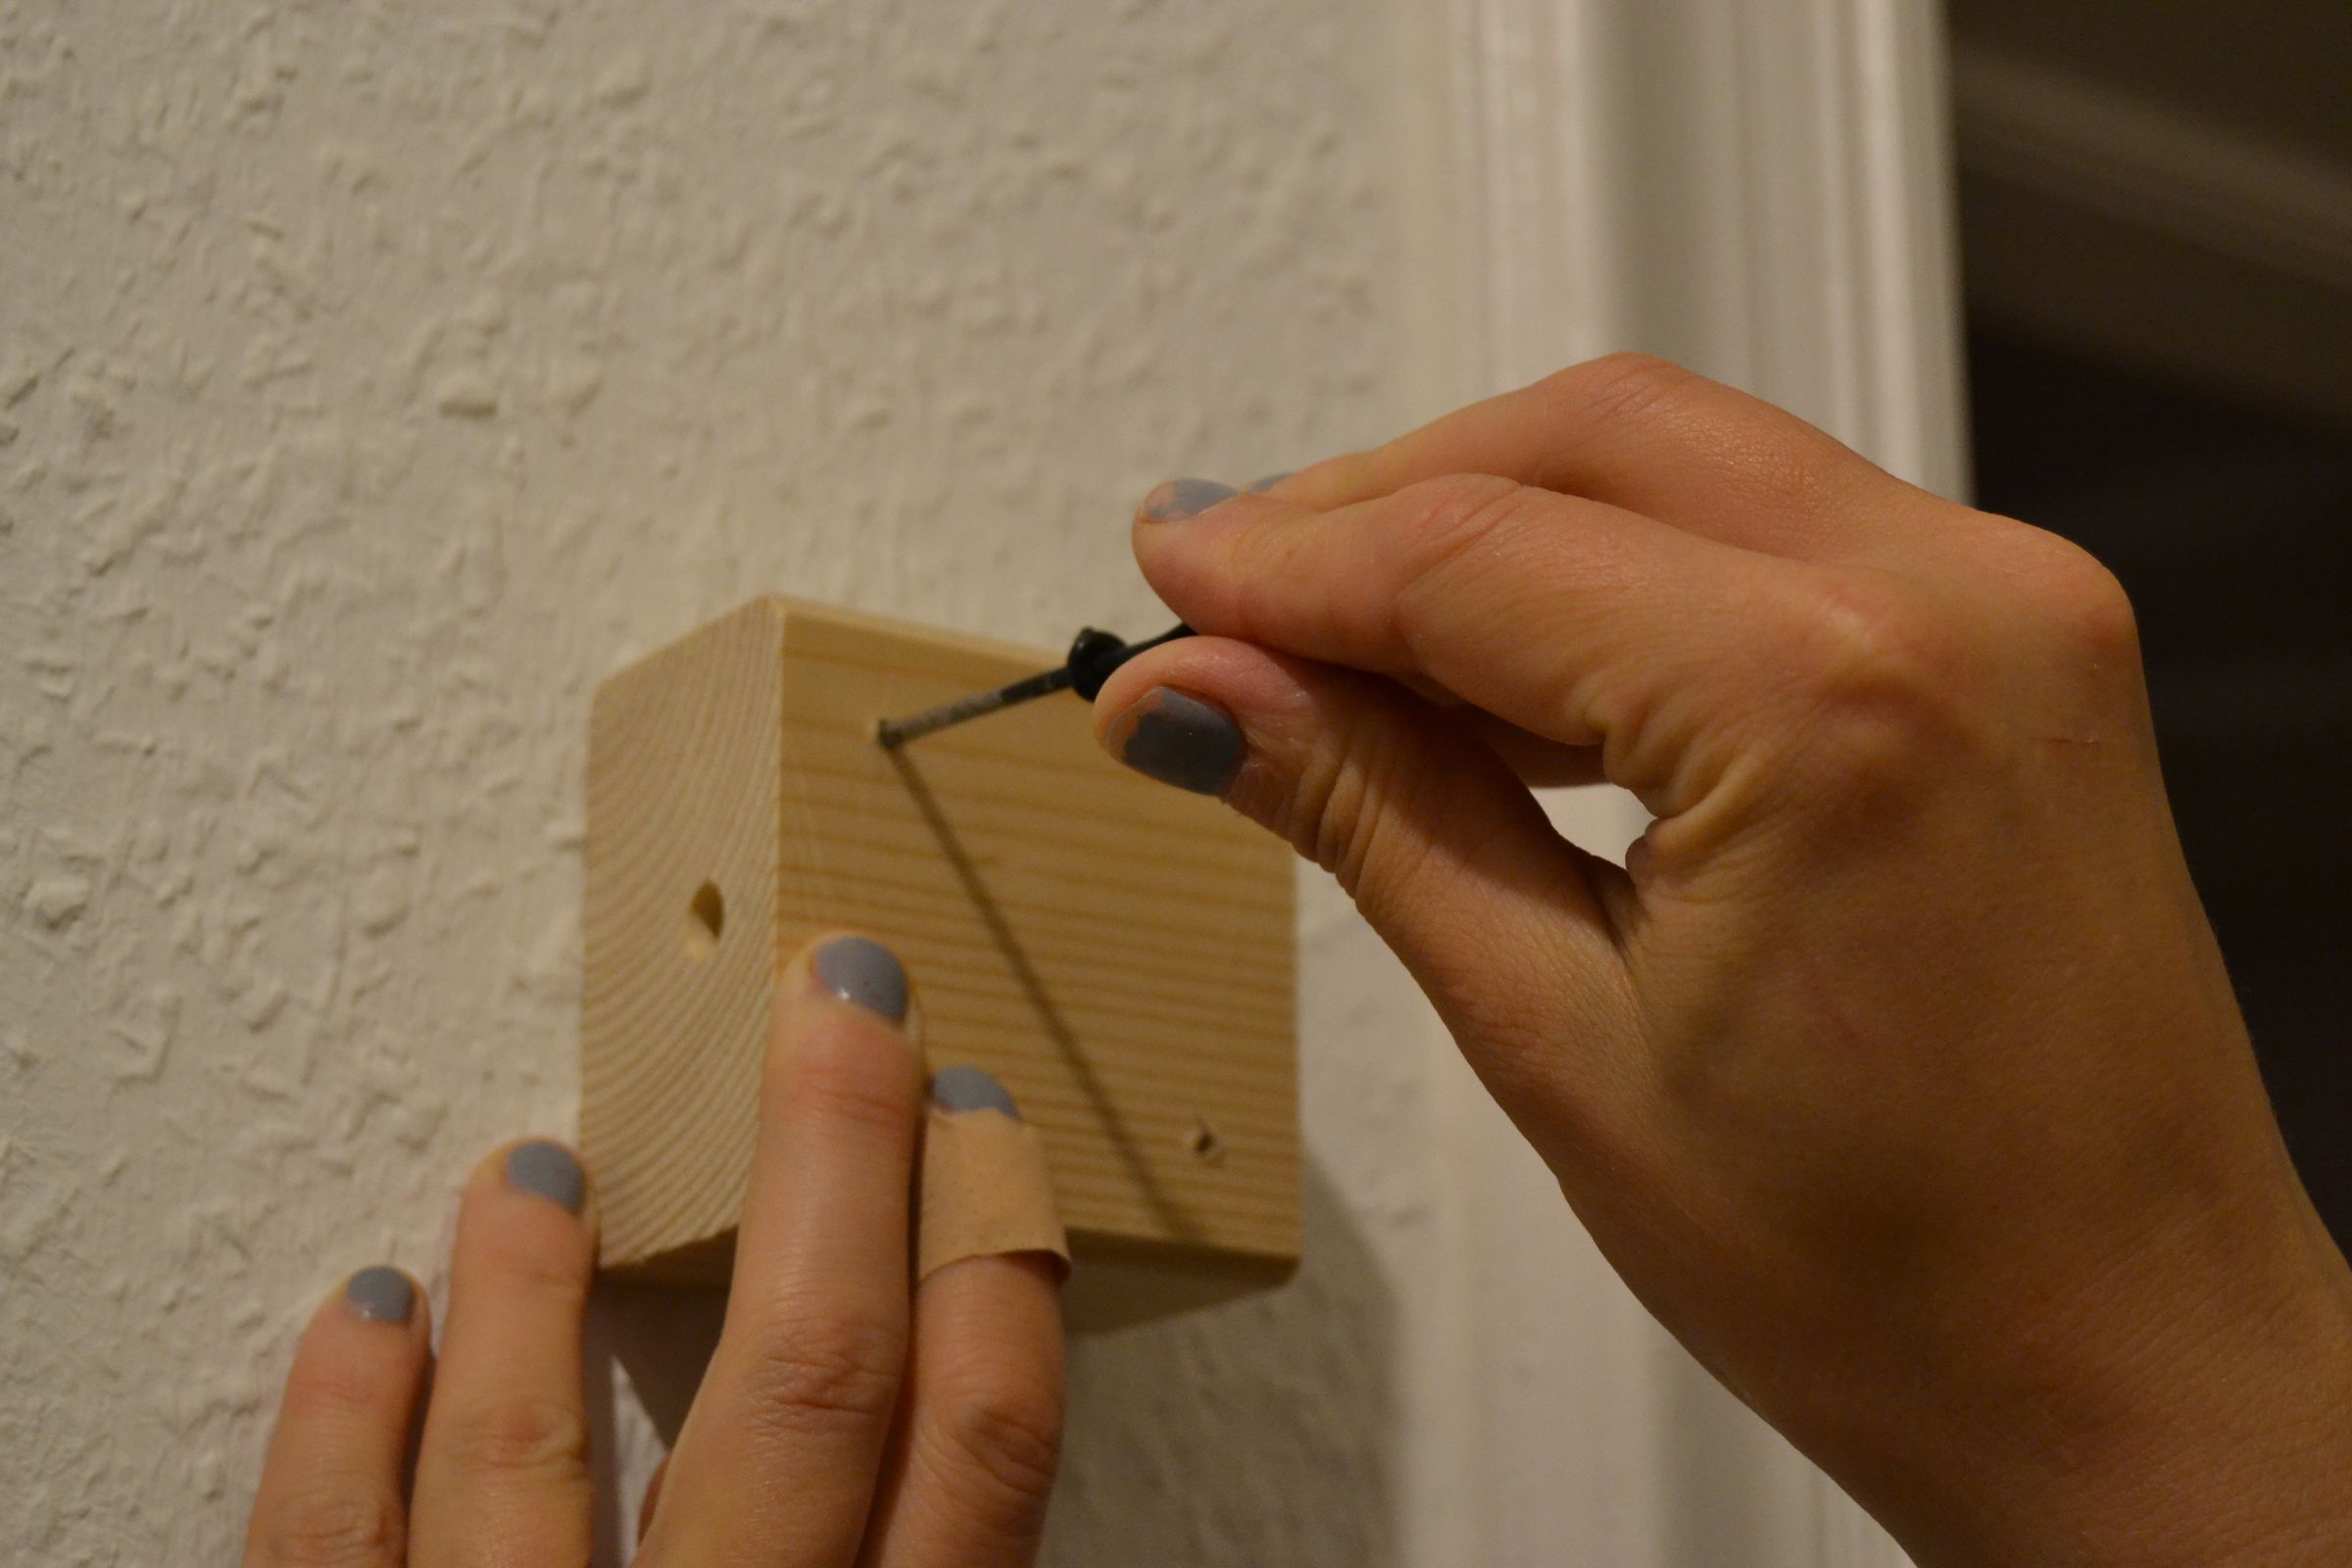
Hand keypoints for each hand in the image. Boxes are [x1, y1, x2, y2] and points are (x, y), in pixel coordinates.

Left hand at [241, 934, 1064, 1567]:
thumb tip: (956, 1433)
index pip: (978, 1450)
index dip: (991, 1257)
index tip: (976, 1112)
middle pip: (808, 1388)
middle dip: (839, 1164)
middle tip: (844, 998)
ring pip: (531, 1462)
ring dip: (539, 1280)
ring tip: (536, 1161)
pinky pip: (333, 1558)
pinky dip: (340, 1424)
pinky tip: (367, 1314)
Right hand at [1097, 356, 2351, 1566]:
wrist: (2126, 1363)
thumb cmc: (1892, 1273)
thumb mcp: (1559, 1039)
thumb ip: (1372, 814)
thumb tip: (1197, 696)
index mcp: (1830, 700)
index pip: (1473, 554)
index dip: (1282, 567)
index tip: (1164, 596)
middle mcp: (1952, 600)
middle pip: (1582, 442)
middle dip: (1377, 504)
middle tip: (1222, 598)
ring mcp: (2014, 607)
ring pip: (1680, 460)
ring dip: (1494, 523)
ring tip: (1335, 644)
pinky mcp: (2022, 646)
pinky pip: (1773, 530)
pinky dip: (1619, 567)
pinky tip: (1506, 665)